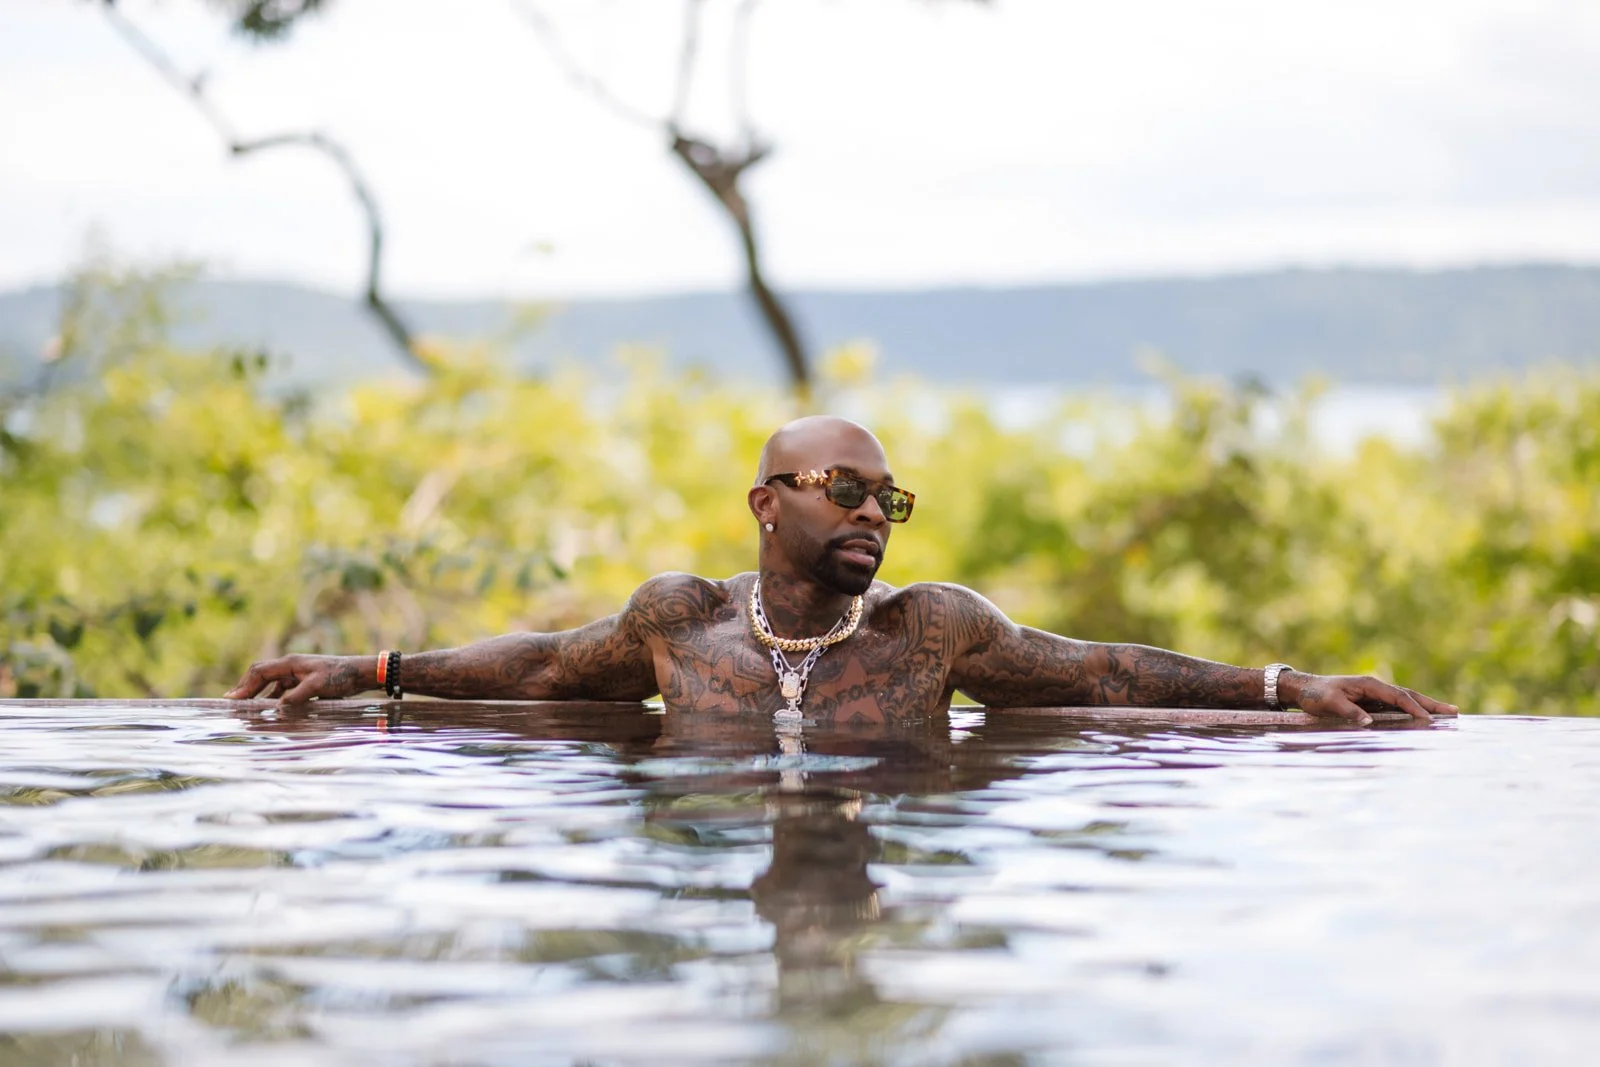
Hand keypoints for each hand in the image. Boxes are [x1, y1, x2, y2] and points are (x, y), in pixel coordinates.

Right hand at [224, 654, 371, 703]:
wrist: (360, 673)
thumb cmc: (341, 676)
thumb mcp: (317, 686)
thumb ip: (296, 696)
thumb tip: (277, 707)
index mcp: (290, 663)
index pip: (259, 672)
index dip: (244, 685)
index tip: (232, 699)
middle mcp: (291, 667)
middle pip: (261, 676)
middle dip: (246, 689)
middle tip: (233, 705)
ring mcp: (297, 674)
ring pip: (271, 685)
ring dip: (259, 696)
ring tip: (247, 710)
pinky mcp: (305, 683)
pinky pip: (282, 691)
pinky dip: (273, 699)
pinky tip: (269, 710)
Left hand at [1284, 671, 1456, 725]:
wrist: (1304, 688)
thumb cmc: (1316, 695)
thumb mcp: (1329, 703)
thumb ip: (1349, 712)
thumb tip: (1368, 723)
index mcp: (1369, 684)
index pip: (1398, 696)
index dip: (1414, 708)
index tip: (1429, 720)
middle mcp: (1376, 687)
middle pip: (1409, 695)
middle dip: (1431, 704)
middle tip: (1455, 712)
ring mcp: (1376, 694)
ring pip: (1406, 700)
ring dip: (1426, 707)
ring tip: (1448, 714)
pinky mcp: (1372, 702)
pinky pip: (1397, 707)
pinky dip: (1412, 711)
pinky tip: (1422, 719)